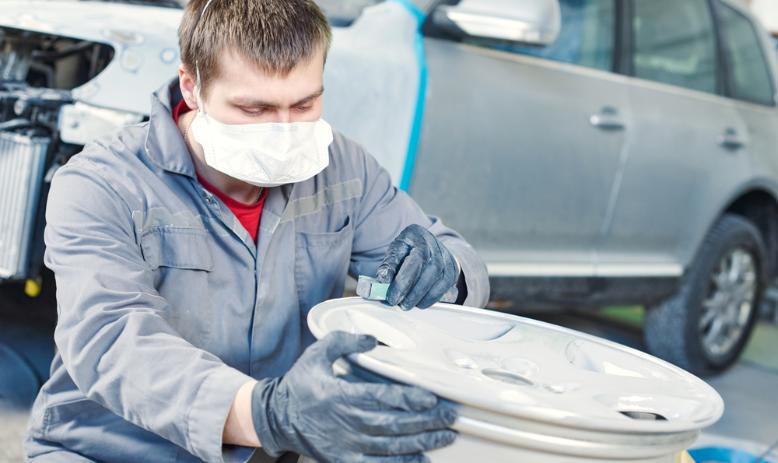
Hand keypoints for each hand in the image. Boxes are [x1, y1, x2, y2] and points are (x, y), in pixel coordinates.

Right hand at [251, 331, 457, 461]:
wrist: (276, 417)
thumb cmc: (299, 385)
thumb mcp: (317, 354)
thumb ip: (344, 342)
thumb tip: (371, 339)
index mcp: (339, 395)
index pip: (380, 398)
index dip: (407, 399)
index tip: (430, 397)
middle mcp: (346, 422)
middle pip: (393, 424)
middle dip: (426, 421)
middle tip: (450, 416)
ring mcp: (347, 445)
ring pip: (391, 446)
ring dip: (421, 441)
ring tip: (445, 436)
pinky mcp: (345, 460)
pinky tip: (421, 460)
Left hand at [376, 224, 459, 309]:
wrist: (425, 246)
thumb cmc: (406, 250)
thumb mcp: (394, 252)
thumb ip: (388, 265)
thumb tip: (383, 279)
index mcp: (417, 234)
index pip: (415, 259)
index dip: (404, 280)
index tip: (392, 296)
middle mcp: (435, 244)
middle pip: (431, 269)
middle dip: (413, 291)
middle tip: (399, 303)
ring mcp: (447, 256)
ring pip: (440, 279)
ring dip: (422, 296)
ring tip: (407, 304)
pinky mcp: (452, 269)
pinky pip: (445, 286)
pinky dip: (432, 297)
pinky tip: (420, 302)